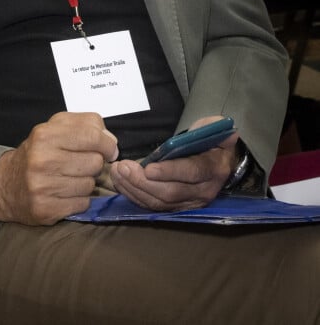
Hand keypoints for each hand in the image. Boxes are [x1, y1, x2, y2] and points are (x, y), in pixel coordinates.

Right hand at [0, 112, 117, 224]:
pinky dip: (80, 199)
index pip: (91, 136)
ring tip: (70, 179)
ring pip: (90, 184)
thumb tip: (110, 140)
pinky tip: (66, 193)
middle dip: (94, 163)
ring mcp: (42, 187)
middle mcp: (42, 159)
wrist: (6, 185)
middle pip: (95, 162)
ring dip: (86, 182)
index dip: (107, 144)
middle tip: (82, 164)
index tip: (109, 149)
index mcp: (45, 135)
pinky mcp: (45, 209)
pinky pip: (82, 204)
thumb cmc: (37, 153)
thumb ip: (85, 125)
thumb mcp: (55, 128)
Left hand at [109, 116, 238, 211]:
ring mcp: (190, 203)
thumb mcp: (212, 128)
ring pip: (159, 202)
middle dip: (143, 181)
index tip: (148, 168)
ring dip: (135, 188)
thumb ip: (210, 127)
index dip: (169, 171)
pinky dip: (135, 195)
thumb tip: (215, 130)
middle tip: (123, 167)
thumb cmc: (210, 140)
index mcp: (213, 169)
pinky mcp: (177, 208)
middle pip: (171, 192)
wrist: (218, 161)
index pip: (192, 172)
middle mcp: (204, 191)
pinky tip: (121, 183)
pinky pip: (153, 206)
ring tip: (117, 173)